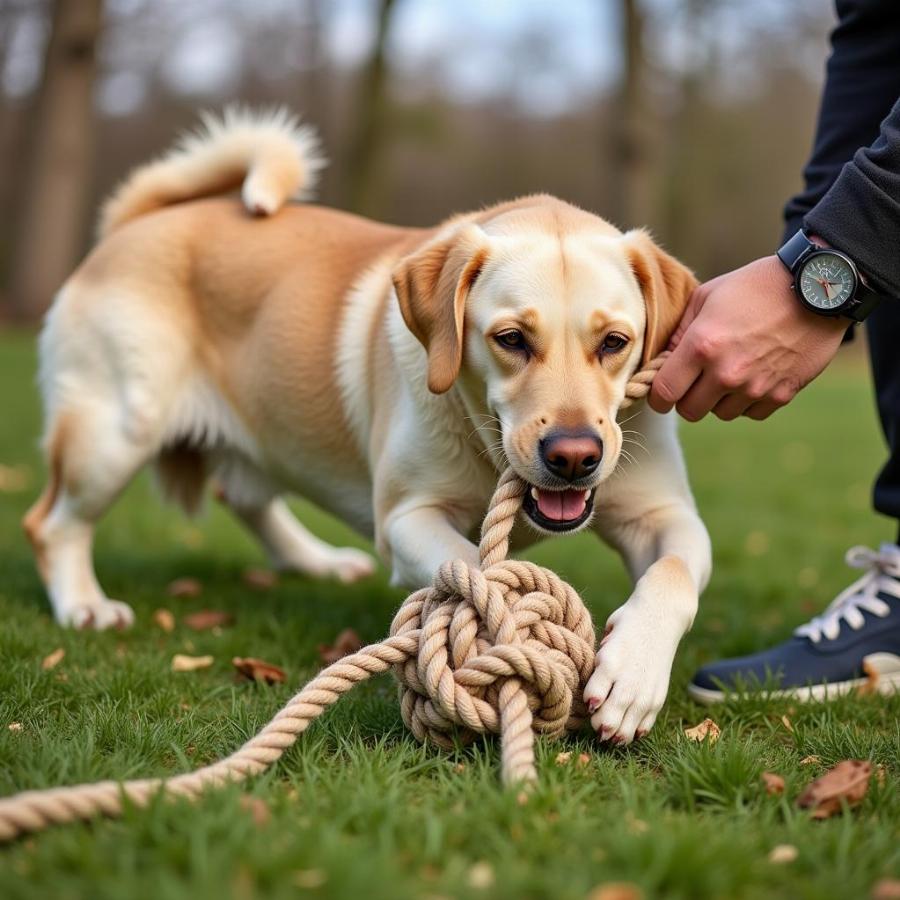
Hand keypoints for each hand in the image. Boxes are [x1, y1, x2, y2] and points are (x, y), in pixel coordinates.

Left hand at [648, 255, 847, 420]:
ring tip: (729, 372)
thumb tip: (663, 360)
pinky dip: (747, 401)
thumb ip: (679, 332)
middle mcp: (726, 373)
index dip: (657, 396)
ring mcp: (755, 387)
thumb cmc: (755, 286)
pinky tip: (752, 376)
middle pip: (689, 411)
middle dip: (686, 398)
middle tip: (695, 380)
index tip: (661, 390)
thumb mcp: (707, 296)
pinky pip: (751, 413)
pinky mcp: (781, 395)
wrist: (817, 288)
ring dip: (718, 399)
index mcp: (702, 346)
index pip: (663, 393)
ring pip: (720, 414)